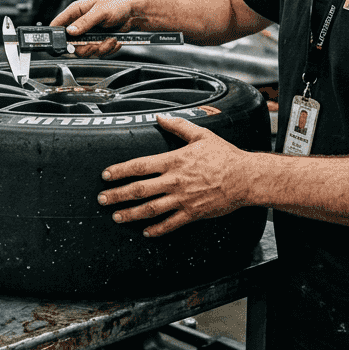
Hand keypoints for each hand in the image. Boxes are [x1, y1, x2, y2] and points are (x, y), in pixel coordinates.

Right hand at [48, 0, 143, 57]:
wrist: (134, 14)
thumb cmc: (118, 5)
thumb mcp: (100, 11)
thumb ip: (85, 21)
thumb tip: (70, 30)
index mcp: (76, 11)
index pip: (59, 24)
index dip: (58, 35)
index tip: (66, 43)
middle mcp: (80, 24)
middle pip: (72, 44)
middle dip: (86, 47)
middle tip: (96, 43)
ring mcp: (88, 34)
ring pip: (85, 51)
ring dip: (100, 48)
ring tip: (110, 40)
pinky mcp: (97, 41)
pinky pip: (97, 52)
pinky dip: (107, 49)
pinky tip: (113, 40)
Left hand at [96, 116, 250, 236]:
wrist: (245, 178)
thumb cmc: (225, 156)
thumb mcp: (201, 135)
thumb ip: (178, 126)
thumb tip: (160, 117)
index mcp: (174, 161)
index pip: (140, 166)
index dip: (120, 171)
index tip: (106, 176)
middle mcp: (174, 181)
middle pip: (139, 189)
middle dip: (118, 195)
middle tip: (102, 199)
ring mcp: (182, 199)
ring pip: (150, 209)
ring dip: (131, 214)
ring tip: (117, 217)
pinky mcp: (192, 213)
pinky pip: (170, 224)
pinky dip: (157, 229)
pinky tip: (146, 232)